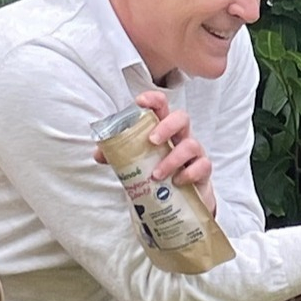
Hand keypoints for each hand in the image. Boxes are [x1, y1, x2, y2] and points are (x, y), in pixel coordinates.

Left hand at [94, 92, 216, 213]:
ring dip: (172, 159)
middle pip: (181, 118)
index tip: (140, 101)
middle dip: (167, 126)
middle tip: (151, 140)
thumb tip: (98, 153)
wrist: (179, 199)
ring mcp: (194, 153)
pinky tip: (176, 182)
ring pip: (191, 145)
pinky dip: (189, 173)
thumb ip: (118, 156)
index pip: (161, 107)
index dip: (153, 100)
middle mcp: (180, 137)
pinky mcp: (202, 170)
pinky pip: (202, 166)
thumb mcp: (136, 163)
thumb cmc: (157, 173)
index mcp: (163, 130)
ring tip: (156, 175)